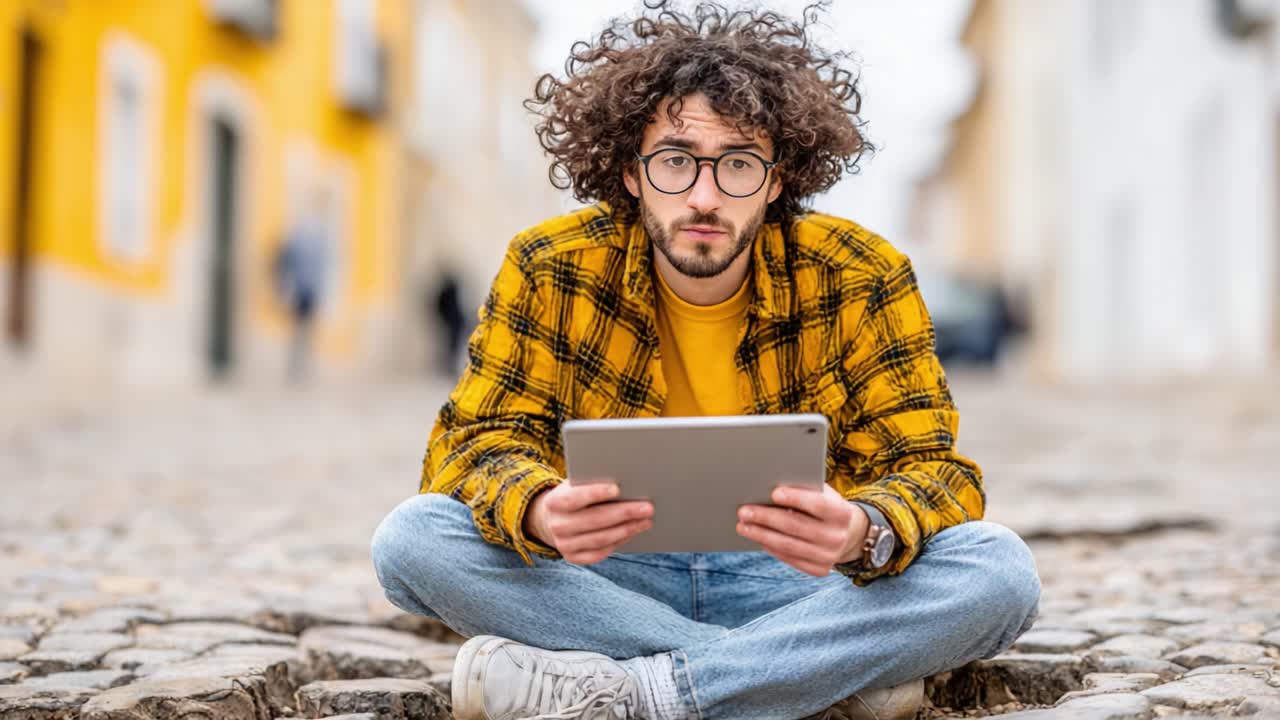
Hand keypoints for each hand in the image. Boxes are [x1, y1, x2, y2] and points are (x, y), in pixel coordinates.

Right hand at [524, 482, 653, 564]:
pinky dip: (618, 543)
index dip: (594, 493)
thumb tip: (625, 482)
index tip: (617, 488)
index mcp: (554, 502)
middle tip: (647, 507)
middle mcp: (556, 525)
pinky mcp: (573, 557)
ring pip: (600, 538)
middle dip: (624, 513)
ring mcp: (564, 544)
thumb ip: (592, 483)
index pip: (573, 498)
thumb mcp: (577, 485)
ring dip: (626, 529)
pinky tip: (632, 533)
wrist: (555, 519)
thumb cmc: (575, 496)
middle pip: (594, 520)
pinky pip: (599, 553)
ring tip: (646, 521)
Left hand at [736, 484, 868, 576]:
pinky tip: (758, 538)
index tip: (773, 492)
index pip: (818, 504)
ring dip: (761, 535)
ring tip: (743, 526)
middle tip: (743, 511)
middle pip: (796, 526)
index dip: (796, 498)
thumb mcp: (824, 494)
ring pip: (789, 545)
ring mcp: (829, 556)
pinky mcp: (820, 569)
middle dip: (767, 518)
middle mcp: (838, 537)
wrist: (848, 534)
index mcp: (843, 513)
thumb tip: (770, 486)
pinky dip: (772, 548)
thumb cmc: (826, 506)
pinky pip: (791, 559)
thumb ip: (805, 490)